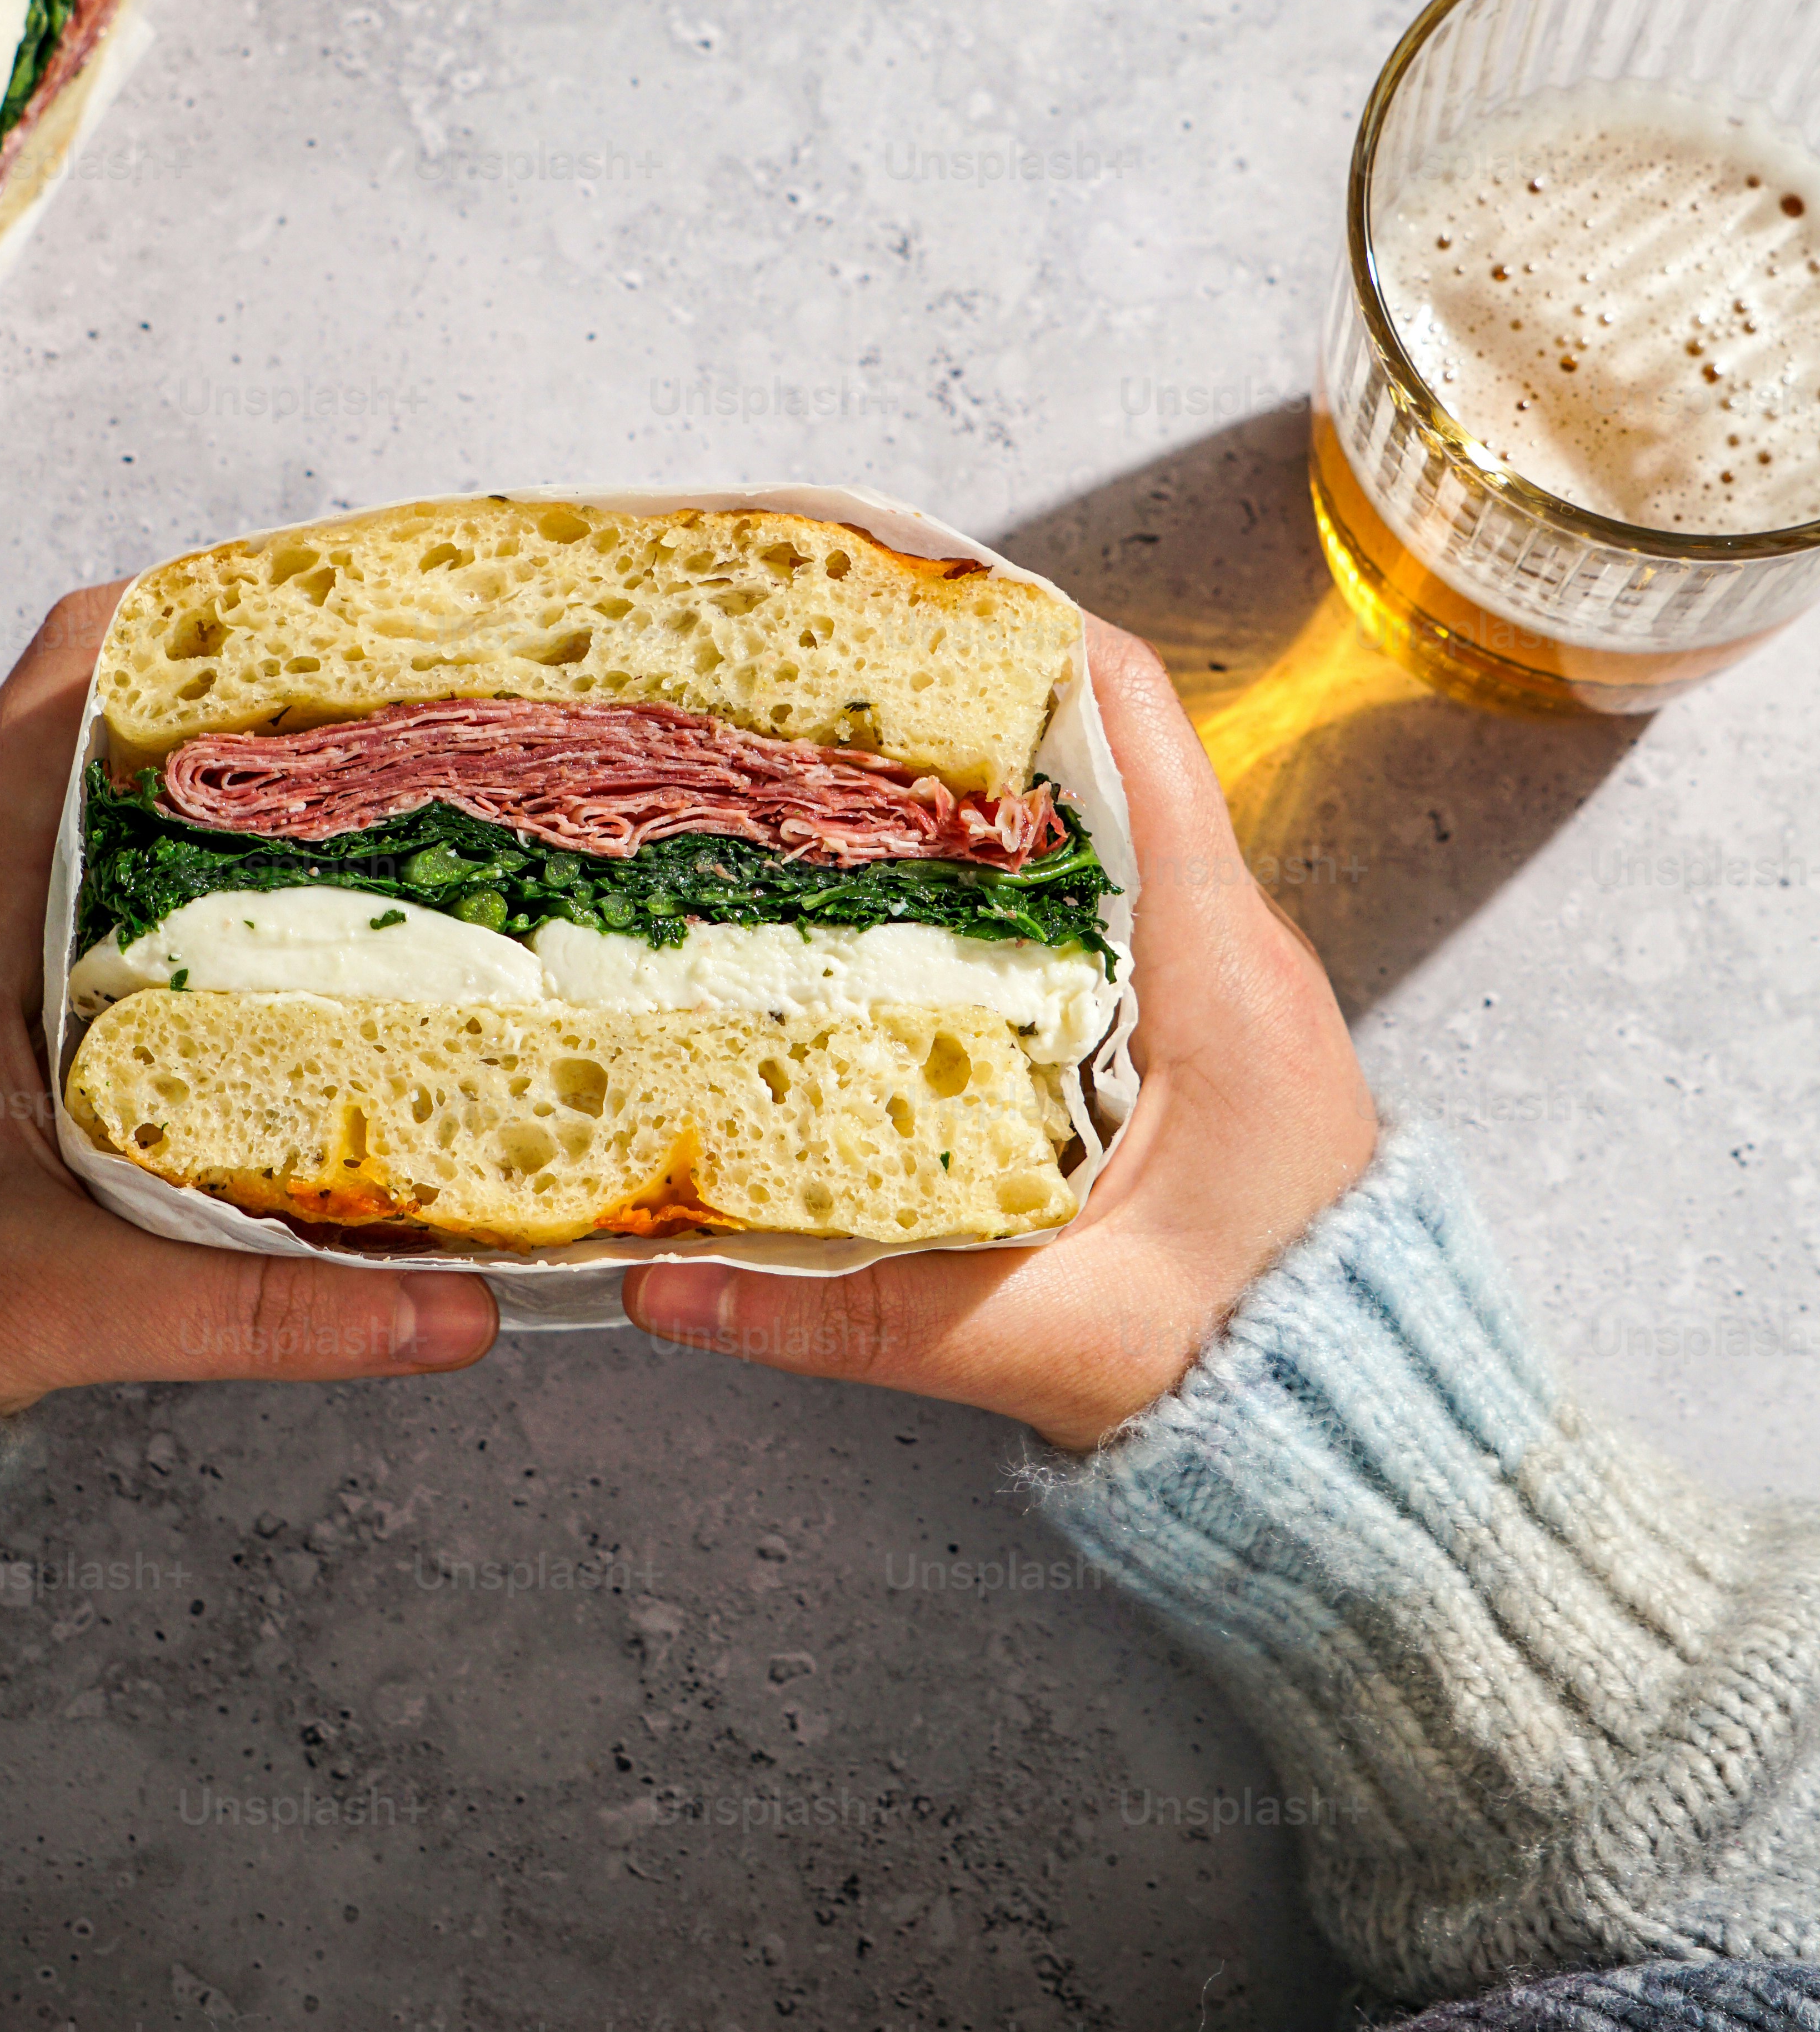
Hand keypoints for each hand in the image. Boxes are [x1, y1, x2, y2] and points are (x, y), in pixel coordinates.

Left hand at [0, 591, 495, 1412]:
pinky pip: (69, 859)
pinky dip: (165, 853)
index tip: (327, 636)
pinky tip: (262, 911)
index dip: (194, 634)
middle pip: (98, 714)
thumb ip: (262, 1314)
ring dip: (208, 778)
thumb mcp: (72, 1305)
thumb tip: (453, 1321)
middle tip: (384, 720)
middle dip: (243, 702)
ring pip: (86, 786)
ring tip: (356, 798)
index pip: (65, 694)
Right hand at [623, 618, 1376, 1451]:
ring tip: (818, 767)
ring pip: (1085, 823)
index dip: (1016, 629)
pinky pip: (1092, 897)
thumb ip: (852, 1312)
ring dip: (966, 785)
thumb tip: (665, 1283)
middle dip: (948, 699)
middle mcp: (1224, 939)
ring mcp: (1215, 975)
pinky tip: (888, 900)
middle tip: (805, 682)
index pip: (1129, 719)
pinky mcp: (1194, 1023)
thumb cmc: (1248, 1369)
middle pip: (1088, 748)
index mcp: (1213, 960)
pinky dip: (995, 870)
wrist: (1366, 1439)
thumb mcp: (1043, 1341)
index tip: (893, 592)